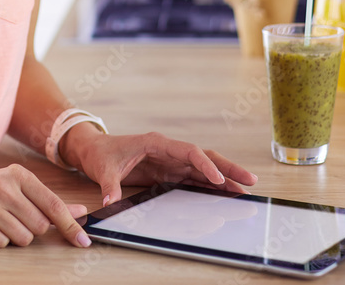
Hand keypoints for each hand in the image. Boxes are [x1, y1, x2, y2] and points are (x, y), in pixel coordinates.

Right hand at [0, 164, 90, 248]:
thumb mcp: (13, 187)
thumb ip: (46, 200)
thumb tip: (80, 212)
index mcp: (17, 174)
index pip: (53, 204)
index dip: (71, 225)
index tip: (84, 240)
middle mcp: (3, 186)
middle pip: (39, 226)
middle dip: (31, 229)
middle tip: (13, 218)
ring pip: (22, 237)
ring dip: (13, 236)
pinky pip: (0, 243)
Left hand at [66, 129, 258, 206]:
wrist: (93, 150)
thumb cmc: (100, 154)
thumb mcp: (103, 170)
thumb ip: (110, 185)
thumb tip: (109, 202)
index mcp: (156, 143)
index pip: (188, 152)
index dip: (205, 165)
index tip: (218, 179)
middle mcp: (168, 150)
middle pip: (204, 157)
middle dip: (227, 168)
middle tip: (250, 180)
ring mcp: (170, 161)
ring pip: (203, 168)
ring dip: (223, 178)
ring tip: (244, 190)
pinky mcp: (168, 171)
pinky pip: (193, 178)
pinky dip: (209, 185)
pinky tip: (224, 194)